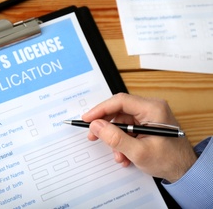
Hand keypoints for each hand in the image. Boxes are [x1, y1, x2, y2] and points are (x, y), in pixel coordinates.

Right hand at [82, 93, 196, 182]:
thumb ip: (115, 138)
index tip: (87, 119)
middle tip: (93, 136)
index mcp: (153, 108)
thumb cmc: (169, 161)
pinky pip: (127, 128)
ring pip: (121, 121)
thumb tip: (96, 126)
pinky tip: (124, 154)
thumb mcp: (138, 152)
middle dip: (106, 126)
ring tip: (118, 155)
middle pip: (119, 110)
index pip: (120, 101)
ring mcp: (149, 115)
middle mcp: (151, 108)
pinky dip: (122, 141)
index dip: (100, 109)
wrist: (185, 171)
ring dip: (115, 139)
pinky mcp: (147, 123)